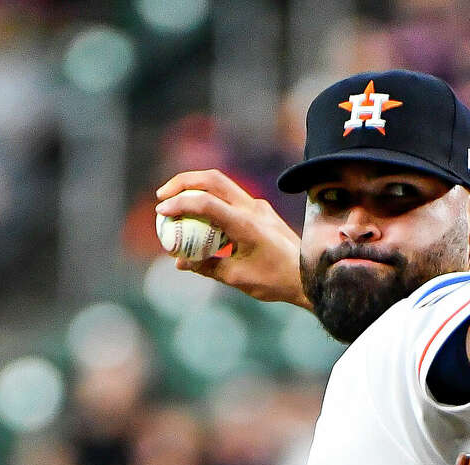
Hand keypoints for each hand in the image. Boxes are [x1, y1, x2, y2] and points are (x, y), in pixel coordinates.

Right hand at [155, 170, 310, 308]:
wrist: (308, 276)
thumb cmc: (275, 280)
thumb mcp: (236, 277)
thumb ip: (206, 266)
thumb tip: (179, 262)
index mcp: (245, 224)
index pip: (205, 203)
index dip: (179, 204)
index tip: (161, 212)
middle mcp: (252, 208)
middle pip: (212, 179)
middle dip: (184, 182)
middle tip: (163, 196)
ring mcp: (259, 206)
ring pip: (222, 184)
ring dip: (197, 188)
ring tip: (176, 203)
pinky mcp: (262, 210)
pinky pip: (231, 199)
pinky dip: (212, 201)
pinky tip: (200, 218)